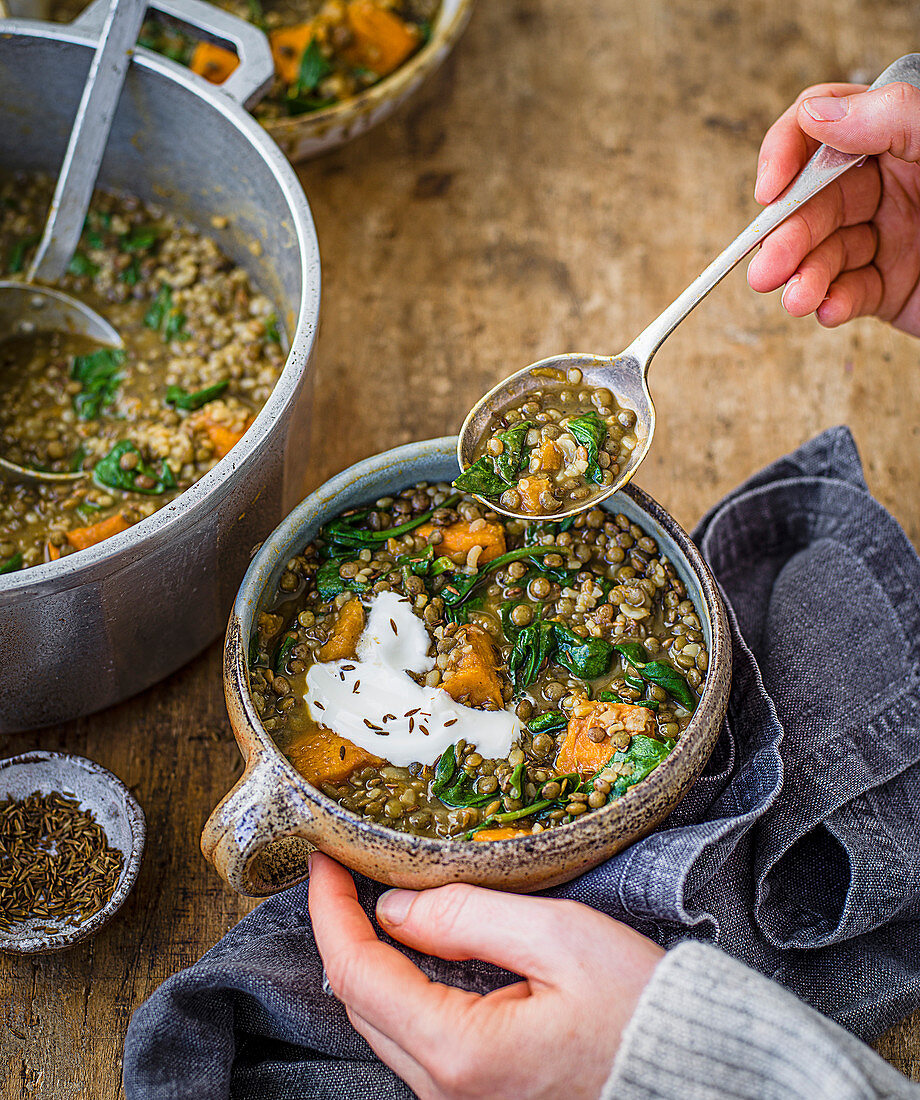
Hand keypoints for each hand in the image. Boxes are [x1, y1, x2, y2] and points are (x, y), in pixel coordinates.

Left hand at [308, 853, 663, 1099]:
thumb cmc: (638, 1009)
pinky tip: (412, 945)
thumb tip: (396, 908)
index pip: (357, 972)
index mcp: (460, 1050)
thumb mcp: (559, 941)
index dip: (330, 909)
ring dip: (367, 957)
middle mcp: (445, 1090)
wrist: (692, 1080)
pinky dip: (399, 985)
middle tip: (345, 867)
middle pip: (359, 1000)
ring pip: (380, 1021)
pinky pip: (413, 1037)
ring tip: (371, 895)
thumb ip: (469, 919)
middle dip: (340, 929)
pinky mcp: (475, 1096)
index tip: (324, 858)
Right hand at [747, 80, 919, 334]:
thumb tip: (818, 116)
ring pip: (826, 252)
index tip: (768, 190)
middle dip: (786, 237)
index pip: (822, 130)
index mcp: (900, 136)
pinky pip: (851, 292)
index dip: (786, 155)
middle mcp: (889, 184)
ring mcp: (888, 236)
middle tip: (766, 270)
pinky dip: (835, 304)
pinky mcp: (891, 286)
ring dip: (805, 277)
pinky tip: (830, 310)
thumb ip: (895, 120)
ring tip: (798, 299)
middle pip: (814, 201)